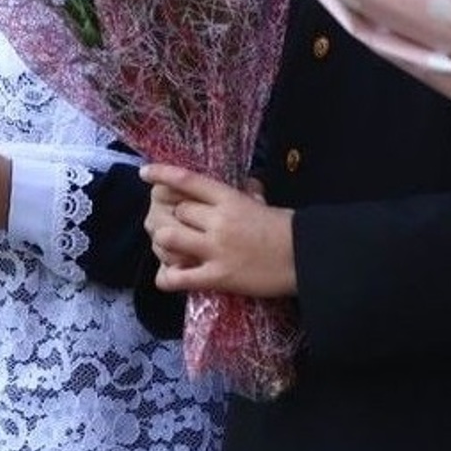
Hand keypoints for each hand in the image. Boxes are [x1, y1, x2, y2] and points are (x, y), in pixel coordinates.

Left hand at [142, 163, 294, 297]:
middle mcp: (218, 221)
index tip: (145, 173)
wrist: (305, 257)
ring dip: (165, 243)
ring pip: (169, 238)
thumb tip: (245, 184)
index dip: (162, 174)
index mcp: (230, 199)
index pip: (188, 181)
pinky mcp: (218, 277)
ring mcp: (216, 249)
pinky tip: (169, 277)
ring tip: (172, 249)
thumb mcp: (261, 203)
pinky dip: (168, 278)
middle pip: (176, 212)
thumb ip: (244, 194)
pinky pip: (179, 277)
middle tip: (171, 225)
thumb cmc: (285, 228)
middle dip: (170, 218)